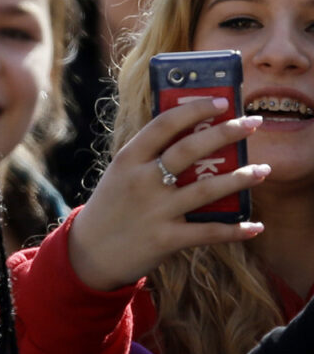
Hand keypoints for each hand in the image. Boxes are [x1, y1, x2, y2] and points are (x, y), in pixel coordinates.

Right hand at [69, 97, 267, 290]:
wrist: (90, 251)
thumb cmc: (112, 206)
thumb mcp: (120, 174)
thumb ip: (148, 157)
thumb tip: (190, 135)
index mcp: (128, 159)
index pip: (164, 124)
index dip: (195, 110)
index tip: (222, 102)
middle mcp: (142, 180)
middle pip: (189, 149)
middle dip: (226, 133)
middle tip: (253, 124)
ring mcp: (154, 210)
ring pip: (206, 189)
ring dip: (240, 178)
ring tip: (263, 169)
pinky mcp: (165, 238)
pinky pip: (208, 232)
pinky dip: (234, 230)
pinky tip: (255, 226)